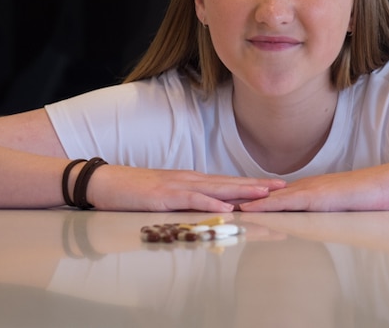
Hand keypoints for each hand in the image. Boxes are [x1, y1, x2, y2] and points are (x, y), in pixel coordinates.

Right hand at [88, 165, 285, 211]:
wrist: (106, 182)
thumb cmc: (135, 191)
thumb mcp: (167, 196)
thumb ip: (189, 200)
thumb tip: (210, 208)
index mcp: (192, 180)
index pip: (228, 182)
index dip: (252, 185)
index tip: (276, 187)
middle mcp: (189, 180)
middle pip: (229, 182)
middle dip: (257, 186)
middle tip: (283, 187)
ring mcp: (177, 186)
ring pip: (216, 188)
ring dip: (241, 191)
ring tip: (265, 195)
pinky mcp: (164, 196)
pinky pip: (191, 199)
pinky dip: (210, 203)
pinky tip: (227, 206)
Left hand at [238, 166, 388, 211]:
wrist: (386, 186)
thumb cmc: (368, 197)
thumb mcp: (340, 206)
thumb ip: (323, 211)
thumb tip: (311, 220)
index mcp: (308, 189)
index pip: (273, 195)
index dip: (251, 199)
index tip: (231, 203)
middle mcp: (303, 186)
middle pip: (266, 194)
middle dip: (241, 199)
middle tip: (216, 203)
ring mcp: (308, 190)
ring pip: (270, 198)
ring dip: (247, 203)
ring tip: (223, 208)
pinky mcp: (315, 197)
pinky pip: (286, 203)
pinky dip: (266, 207)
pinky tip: (250, 210)